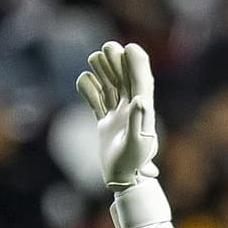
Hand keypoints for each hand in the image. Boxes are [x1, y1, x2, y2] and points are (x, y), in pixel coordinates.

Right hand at [77, 40, 159, 189]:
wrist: (122, 180)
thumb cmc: (133, 164)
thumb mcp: (137, 145)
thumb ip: (137, 121)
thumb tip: (140, 100)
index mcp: (143, 111)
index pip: (141, 82)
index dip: (136, 63)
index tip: (129, 47)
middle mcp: (131, 110)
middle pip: (124, 80)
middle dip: (117, 63)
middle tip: (107, 47)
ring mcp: (117, 115)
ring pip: (110, 87)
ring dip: (103, 72)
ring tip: (94, 58)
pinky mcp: (105, 123)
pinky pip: (97, 101)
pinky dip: (90, 91)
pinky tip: (84, 81)